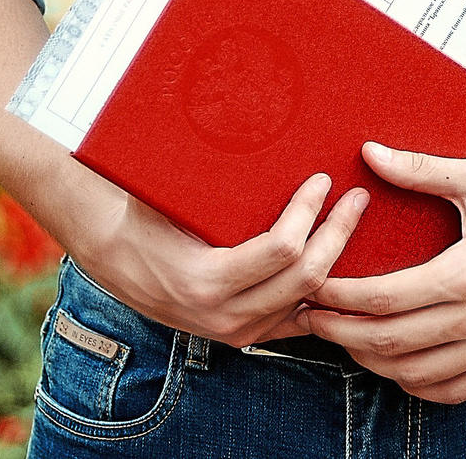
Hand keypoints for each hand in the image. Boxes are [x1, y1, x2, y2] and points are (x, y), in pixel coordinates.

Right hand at [73, 173, 370, 348]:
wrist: (109, 253)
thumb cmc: (141, 213)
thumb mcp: (172, 198)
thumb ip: (214, 184)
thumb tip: (257, 130)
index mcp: (206, 281)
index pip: (282, 250)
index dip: (309, 212)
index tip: (322, 179)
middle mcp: (224, 316)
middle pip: (306, 279)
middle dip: (337, 234)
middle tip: (356, 198)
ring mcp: (235, 331)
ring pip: (307, 302)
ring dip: (335, 261)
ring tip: (351, 221)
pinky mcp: (242, 334)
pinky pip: (295, 318)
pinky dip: (318, 292)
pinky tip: (338, 262)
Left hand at [301, 142, 465, 403]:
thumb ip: (420, 169)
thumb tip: (370, 153)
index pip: (384, 299)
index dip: (340, 297)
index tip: (314, 285)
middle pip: (389, 342)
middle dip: (340, 332)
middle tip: (311, 315)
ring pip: (412, 374)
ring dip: (369, 360)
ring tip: (343, 337)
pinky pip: (448, 391)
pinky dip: (411, 383)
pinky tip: (392, 363)